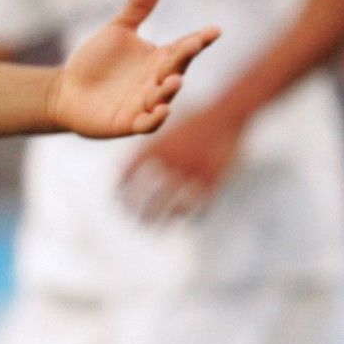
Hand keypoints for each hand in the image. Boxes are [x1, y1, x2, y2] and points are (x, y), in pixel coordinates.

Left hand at [48, 0, 219, 139]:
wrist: (67, 90)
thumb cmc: (97, 60)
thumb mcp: (118, 29)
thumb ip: (139, 5)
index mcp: (159, 59)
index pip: (184, 48)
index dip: (199, 40)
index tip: (214, 30)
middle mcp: (157, 82)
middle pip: (176, 69)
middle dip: (183, 59)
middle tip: (191, 45)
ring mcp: (145, 103)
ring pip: (164, 98)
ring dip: (170, 91)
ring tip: (172, 79)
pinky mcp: (129, 122)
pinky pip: (147, 123)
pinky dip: (155, 118)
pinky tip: (160, 109)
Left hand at [121, 104, 246, 222]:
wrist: (225, 114)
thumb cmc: (194, 123)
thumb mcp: (167, 132)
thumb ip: (148, 151)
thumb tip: (125, 172)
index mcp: (157, 147)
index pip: (130, 173)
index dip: (122, 190)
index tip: (117, 203)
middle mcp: (171, 161)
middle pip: (149, 195)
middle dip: (140, 212)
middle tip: (136, 222)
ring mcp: (193, 171)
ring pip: (173, 206)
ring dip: (163, 220)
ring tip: (157, 228)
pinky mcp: (214, 180)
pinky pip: (200, 206)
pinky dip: (192, 217)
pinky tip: (187, 222)